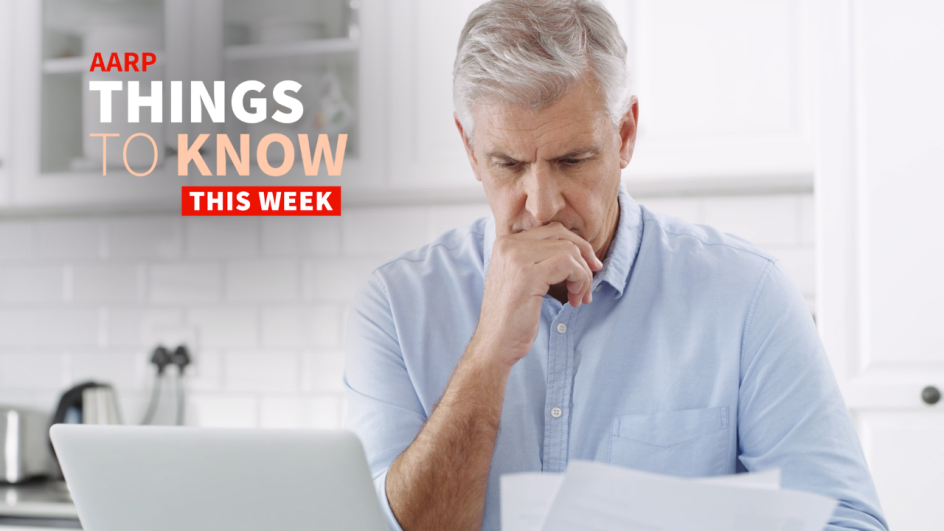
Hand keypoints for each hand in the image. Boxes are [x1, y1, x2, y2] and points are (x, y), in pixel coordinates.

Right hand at [471, 222, 602, 367]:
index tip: (588, 267)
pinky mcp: (528, 274)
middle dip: (584, 255)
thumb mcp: (523, 280)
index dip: (576, 246)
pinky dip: (580, 280)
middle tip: (593, 276)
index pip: (551, 230)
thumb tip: (577, 249)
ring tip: (579, 296)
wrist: (495, 344)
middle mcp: (508, 245)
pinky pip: (568, 265)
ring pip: (569, 250)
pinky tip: (575, 299)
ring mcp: (516, 258)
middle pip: (561, 235)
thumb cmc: (512, 318)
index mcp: (505, 243)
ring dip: (583, 274)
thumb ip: (539, 260)